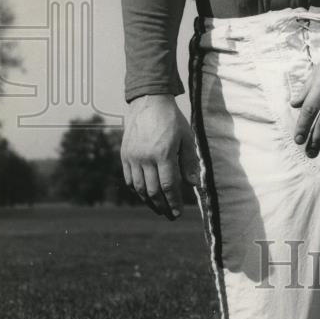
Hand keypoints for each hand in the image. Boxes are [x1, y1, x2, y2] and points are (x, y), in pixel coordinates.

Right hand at [121, 93, 199, 219]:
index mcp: (163, 154)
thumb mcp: (186, 138)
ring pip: (139, 188)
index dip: (173, 202)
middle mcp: (145, 158)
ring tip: (159, 209)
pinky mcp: (125, 155)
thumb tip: (194, 184)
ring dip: (149, 202)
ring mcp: (133, 157)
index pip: (168, 186)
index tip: (177, 213)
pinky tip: (145, 195)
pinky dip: (137, 190)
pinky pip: (129, 179)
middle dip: (162, 206)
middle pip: (153, 191)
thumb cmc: (172, 120)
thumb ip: (189, 162)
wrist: (149, 102)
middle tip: (170, 215)